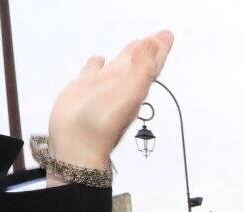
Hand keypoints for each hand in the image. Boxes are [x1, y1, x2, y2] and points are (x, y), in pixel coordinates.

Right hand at [46, 30, 173, 171]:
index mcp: (135, 85)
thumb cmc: (104, 121)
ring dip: (127, 55)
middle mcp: (121, 84)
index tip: (167, 35)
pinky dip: (97, 64)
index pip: (152, 63)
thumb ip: (142, 67)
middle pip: (138, 62)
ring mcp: (101, 86)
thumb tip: (153, 42)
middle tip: (157, 36)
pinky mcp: (82, 88)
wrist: (77, 144)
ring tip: (135, 43)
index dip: (160, 49)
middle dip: (148, 49)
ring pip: (117, 65)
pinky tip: (99, 59)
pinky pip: (93, 71)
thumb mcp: (130, 93)